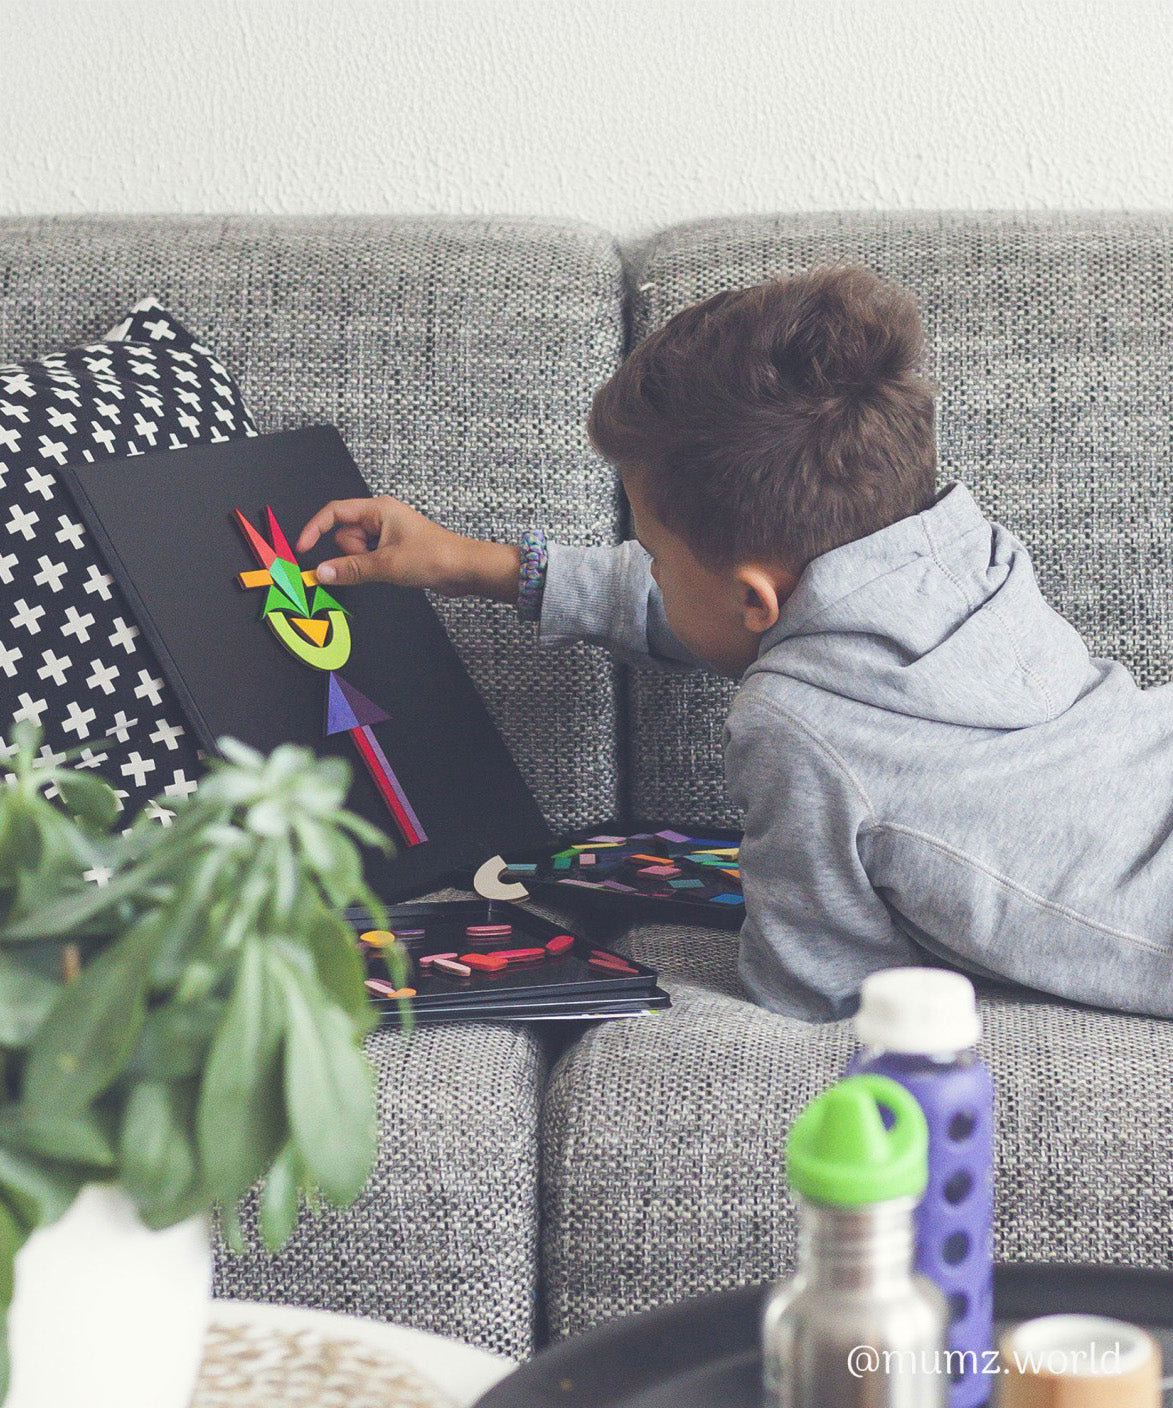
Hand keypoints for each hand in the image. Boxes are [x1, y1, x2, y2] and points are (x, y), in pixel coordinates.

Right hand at [295, 496, 520, 601]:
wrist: (464, 569)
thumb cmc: (436, 556)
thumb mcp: (386, 565)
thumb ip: (350, 569)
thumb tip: (322, 572)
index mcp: (378, 508)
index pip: (334, 512)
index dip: (315, 529)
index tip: (304, 548)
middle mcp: (381, 517)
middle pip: (345, 534)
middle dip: (353, 553)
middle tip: (377, 561)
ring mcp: (388, 533)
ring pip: (356, 550)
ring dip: (366, 563)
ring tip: (392, 566)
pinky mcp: (393, 549)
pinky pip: (369, 558)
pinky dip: (373, 566)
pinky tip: (394, 571)